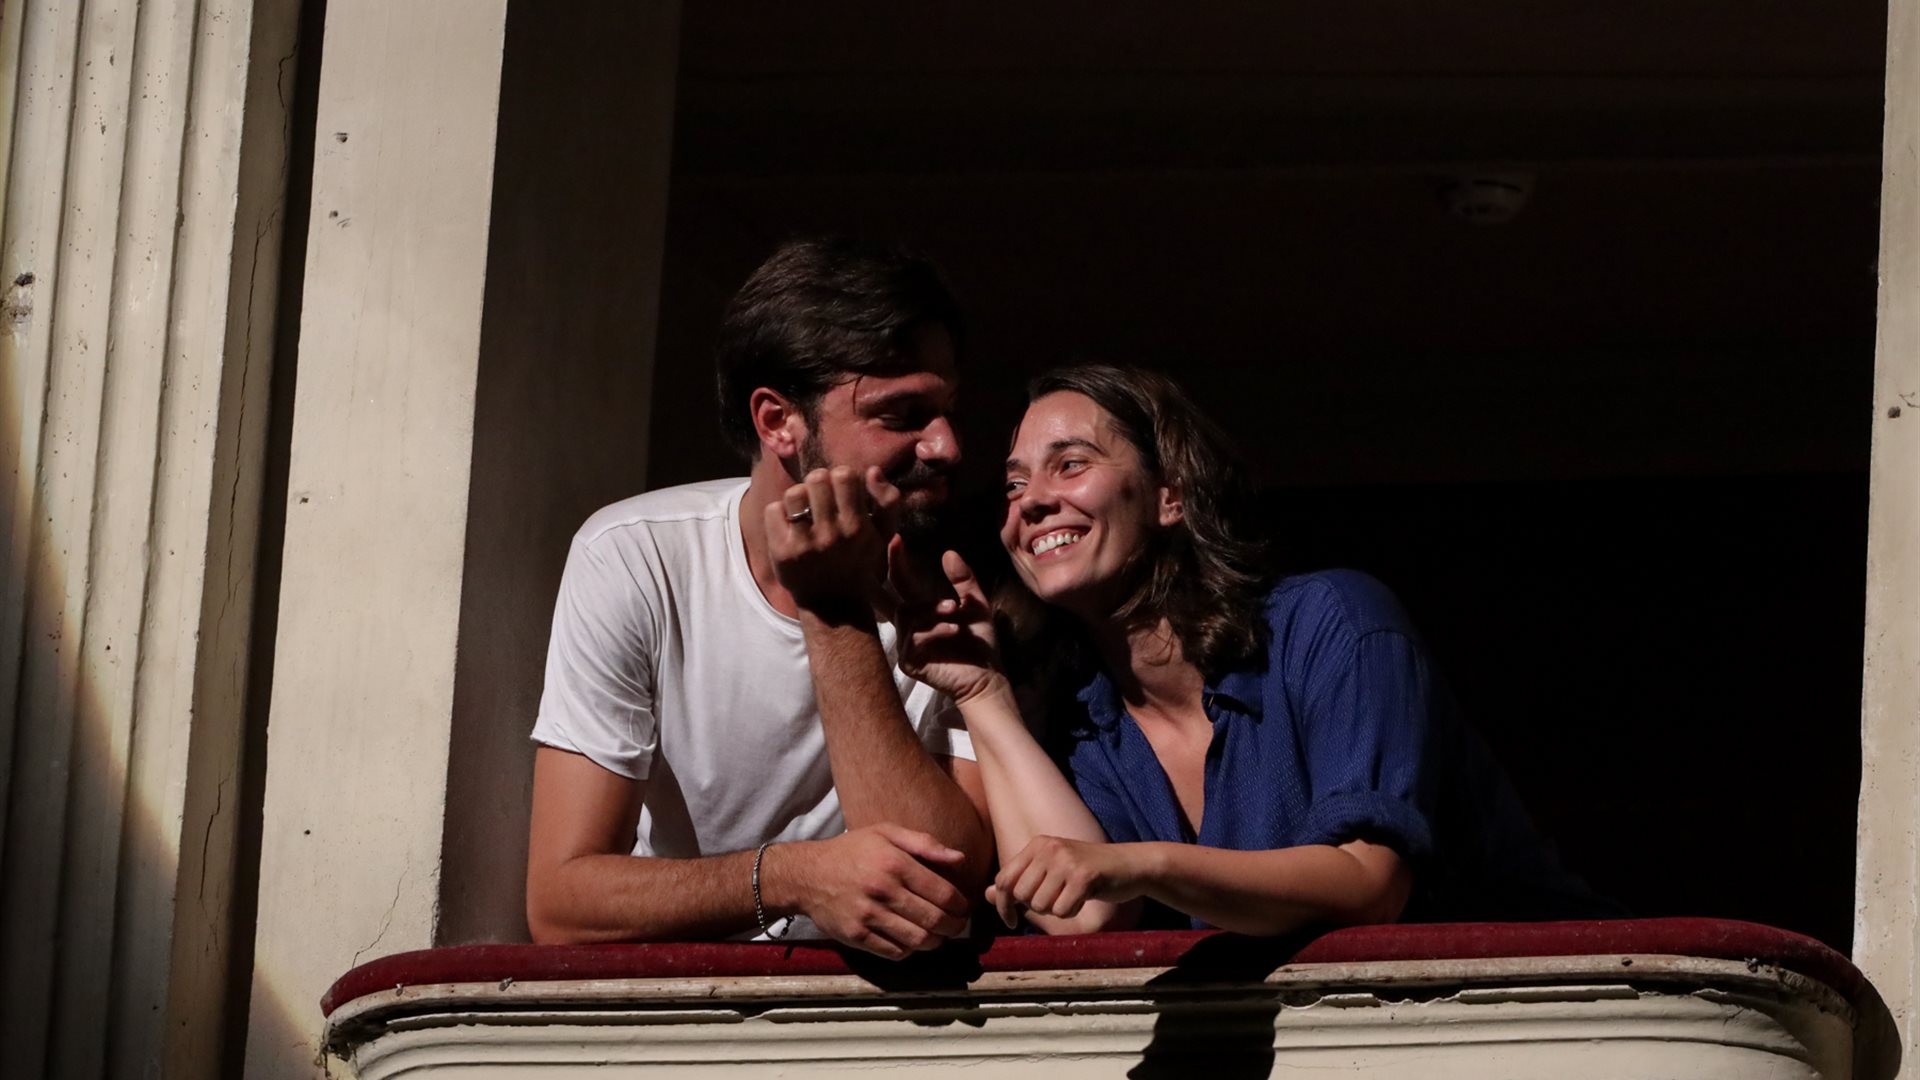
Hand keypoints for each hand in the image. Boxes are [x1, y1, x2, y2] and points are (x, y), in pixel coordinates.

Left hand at [765, 466, 900, 615]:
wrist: (832, 602)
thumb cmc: (858, 561)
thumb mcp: (882, 535)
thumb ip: (887, 500)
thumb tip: (873, 470)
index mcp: (858, 526)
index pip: (844, 475)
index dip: (839, 477)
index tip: (839, 492)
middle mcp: (832, 535)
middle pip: (817, 478)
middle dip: (817, 484)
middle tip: (818, 498)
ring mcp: (805, 544)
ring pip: (793, 493)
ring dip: (797, 497)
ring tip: (803, 511)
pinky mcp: (782, 552)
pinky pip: (773, 511)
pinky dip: (779, 515)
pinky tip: (789, 526)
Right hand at [766, 823, 970, 959]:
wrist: (806, 874)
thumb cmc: (852, 851)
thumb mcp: (886, 833)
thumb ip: (925, 844)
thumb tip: (960, 858)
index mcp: (895, 863)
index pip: (942, 892)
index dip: (960, 905)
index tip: (963, 907)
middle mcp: (883, 890)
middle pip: (934, 919)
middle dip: (954, 926)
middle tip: (957, 925)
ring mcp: (868, 916)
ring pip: (918, 940)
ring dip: (935, 941)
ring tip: (938, 935)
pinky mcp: (856, 936)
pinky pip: (895, 952)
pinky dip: (910, 950)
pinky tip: (912, 940)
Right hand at [892, 544, 1003, 704]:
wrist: (987, 677)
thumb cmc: (979, 643)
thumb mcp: (976, 605)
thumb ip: (963, 581)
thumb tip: (948, 552)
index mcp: (922, 611)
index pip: (900, 583)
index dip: (895, 562)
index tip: (895, 540)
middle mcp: (910, 627)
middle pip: (898, 599)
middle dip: (906, 582)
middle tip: (915, 565)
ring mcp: (907, 646)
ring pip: (907, 617)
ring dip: (930, 611)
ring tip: (953, 612)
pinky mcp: (910, 664)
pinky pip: (914, 641)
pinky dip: (934, 632)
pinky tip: (952, 630)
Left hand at [987, 836, 1144, 928]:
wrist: (1129, 865)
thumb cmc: (1086, 873)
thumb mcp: (1049, 872)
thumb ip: (1019, 883)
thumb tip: (986, 894)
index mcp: (1036, 845)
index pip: (1003, 879)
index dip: (1003, 905)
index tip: (1011, 921)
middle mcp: (1048, 848)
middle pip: (1021, 895)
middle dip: (1035, 908)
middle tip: (1056, 901)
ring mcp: (1066, 860)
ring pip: (1041, 905)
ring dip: (1055, 910)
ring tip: (1071, 896)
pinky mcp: (1083, 876)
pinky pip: (1063, 910)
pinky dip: (1072, 912)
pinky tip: (1084, 898)